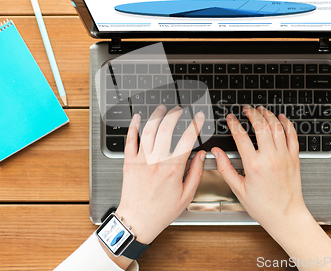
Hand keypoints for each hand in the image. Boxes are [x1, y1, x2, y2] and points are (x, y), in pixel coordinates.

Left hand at [115, 105, 206, 244]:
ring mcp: (141, 160)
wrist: (137, 220)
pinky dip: (133, 126)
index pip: (188, 139)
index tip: (199, 117)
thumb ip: (196, 172)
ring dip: (156, 115)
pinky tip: (137, 118)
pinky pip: (130, 140)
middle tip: (180, 110)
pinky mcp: (128, 162)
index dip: (196, 124)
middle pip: (166, 128)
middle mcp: (156, 161)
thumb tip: (202, 155)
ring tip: (162, 108)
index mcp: (173, 168)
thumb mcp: (186, 195)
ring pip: (148, 130)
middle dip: (175, 114)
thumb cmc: (161, 211)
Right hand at [212, 105, 309, 232]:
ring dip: (268, 115)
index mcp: (254, 165)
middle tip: (246, 110)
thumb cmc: (263, 206)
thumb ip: (225, 168)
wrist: (286, 215)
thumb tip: (216, 153)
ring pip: (277, 127)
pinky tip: (281, 118)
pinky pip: (292, 135)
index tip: (230, 118)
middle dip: (251, 113)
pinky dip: (286, 124)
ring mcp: (284, 157)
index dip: (233, 123)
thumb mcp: (238, 189)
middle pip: (260, 126)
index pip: (241, 136)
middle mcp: (270, 158)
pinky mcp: (294, 158)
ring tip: (261, 110)